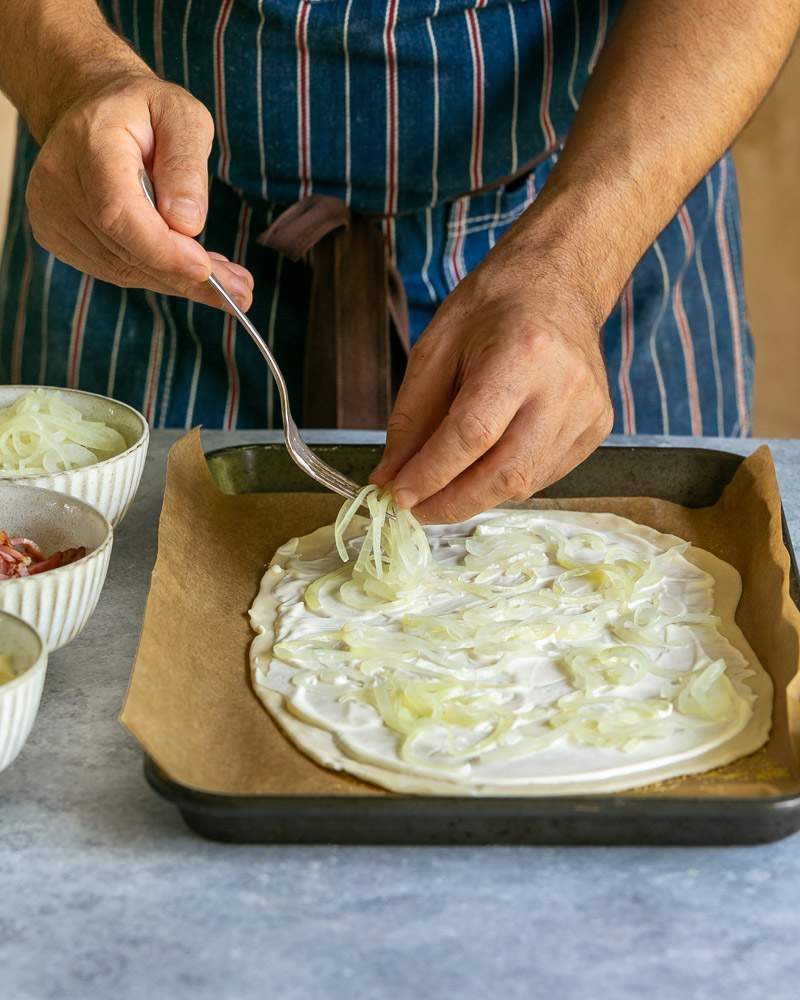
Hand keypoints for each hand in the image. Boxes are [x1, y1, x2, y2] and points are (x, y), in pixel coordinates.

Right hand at [25, 73, 252, 310]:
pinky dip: (158, 275)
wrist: (92, 108)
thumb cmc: (143, 109)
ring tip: (230, 283)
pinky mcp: (56, 235)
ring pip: (124, 269)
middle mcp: (60, 182)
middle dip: (187, 276)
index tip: (206, 269)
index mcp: (90, 144)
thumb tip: (187, 223)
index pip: (118, 212)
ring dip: (179, 281)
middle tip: (242, 291)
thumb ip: (186, 163)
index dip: (162, 249)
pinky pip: (115, 270)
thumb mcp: (181, 114)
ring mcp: (51, 213)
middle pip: (125, 250)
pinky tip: (192, 270)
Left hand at [370, 257, 612, 523]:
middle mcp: (564, 387)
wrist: (559, 282)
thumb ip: (412, 418)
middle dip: (452, 502)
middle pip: (504, 473)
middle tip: (415, 509)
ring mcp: (588, 411)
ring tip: (442, 487)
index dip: (431, 473)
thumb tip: (390, 477)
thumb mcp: (436, 348)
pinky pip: (542, 475)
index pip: (472, 434)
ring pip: (524, 483)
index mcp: (523, 353)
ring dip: (475, 496)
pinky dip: (503, 482)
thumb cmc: (493, 308)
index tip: (397, 495)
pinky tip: (483, 465)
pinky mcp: (596, 428)